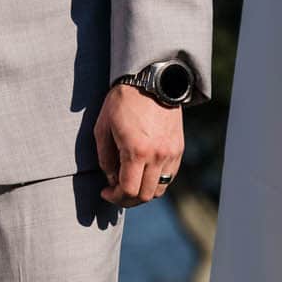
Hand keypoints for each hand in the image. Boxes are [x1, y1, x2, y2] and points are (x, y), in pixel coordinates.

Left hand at [93, 83, 184, 206]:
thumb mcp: (102, 127)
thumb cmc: (122, 102)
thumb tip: (111, 179)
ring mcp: (171, 153)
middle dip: (127, 199)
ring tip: (130, 184)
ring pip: (159, 189)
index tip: (105, 192)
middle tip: (115, 192)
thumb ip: (105, 158)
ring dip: (143, 192)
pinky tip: (143, 172)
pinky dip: (155, 181)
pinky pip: (169, 176)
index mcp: (136, 151)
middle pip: (145, 195)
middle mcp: (157, 156)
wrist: (151, 82)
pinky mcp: (178, 149)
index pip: (129, 190)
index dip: (115, 197)